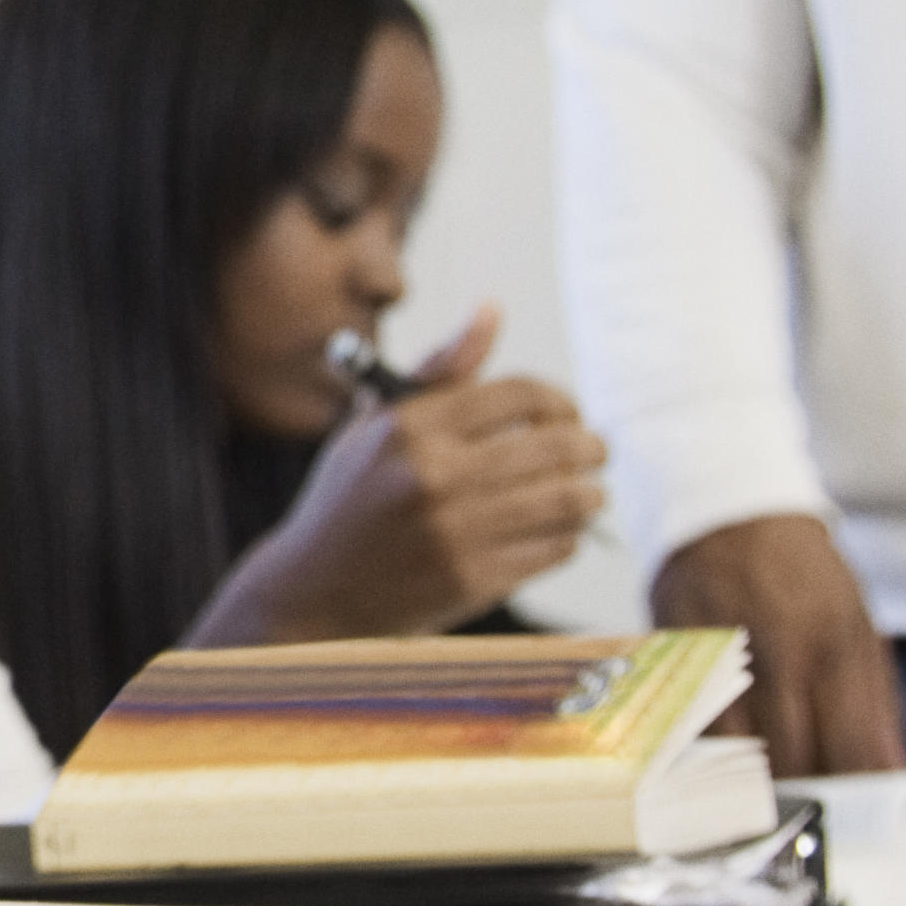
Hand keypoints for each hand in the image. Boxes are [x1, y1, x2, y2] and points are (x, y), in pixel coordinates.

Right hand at [193, 309, 606, 643]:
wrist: (311, 594)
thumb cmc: (348, 501)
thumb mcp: (375, 426)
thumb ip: (439, 371)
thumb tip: (491, 311)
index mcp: (410, 427)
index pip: (522, 394)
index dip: (559, 401)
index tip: (565, 416)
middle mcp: (433, 475)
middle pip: (556, 445)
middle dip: (590, 446)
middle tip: (594, 452)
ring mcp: (455, 532)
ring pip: (567, 500)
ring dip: (590, 493)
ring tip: (588, 492)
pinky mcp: (472, 581)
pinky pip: (554, 548)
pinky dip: (567, 536)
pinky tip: (556, 531)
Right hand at [649, 512, 904, 775]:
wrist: (727, 513)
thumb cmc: (800, 575)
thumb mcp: (857, 628)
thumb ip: (875, 705)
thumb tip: (892, 772)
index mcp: (833, 648)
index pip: (851, 752)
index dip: (857, 795)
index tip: (857, 810)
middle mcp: (776, 657)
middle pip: (791, 765)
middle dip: (804, 793)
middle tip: (810, 800)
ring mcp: (719, 662)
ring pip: (734, 758)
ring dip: (750, 781)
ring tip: (763, 782)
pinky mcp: (674, 665)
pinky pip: (689, 733)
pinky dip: (708, 754)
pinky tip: (721, 754)